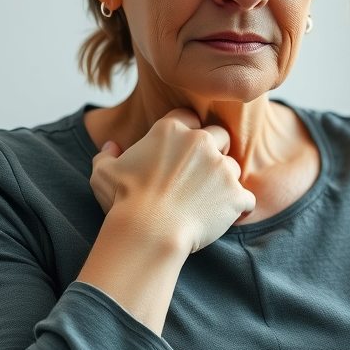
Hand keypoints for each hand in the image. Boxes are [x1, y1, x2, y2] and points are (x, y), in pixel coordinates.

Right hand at [88, 108, 255, 254]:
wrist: (148, 232)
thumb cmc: (124, 201)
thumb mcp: (103, 173)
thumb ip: (106, 155)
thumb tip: (110, 146)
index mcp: (171, 130)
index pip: (189, 118)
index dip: (188, 132)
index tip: (181, 151)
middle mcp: (201, 142)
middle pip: (220, 135)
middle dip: (215, 150)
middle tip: (201, 173)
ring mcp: (221, 167)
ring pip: (233, 167)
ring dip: (224, 181)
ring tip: (207, 201)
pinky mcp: (235, 194)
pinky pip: (246, 198)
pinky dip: (238, 208)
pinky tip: (228, 217)